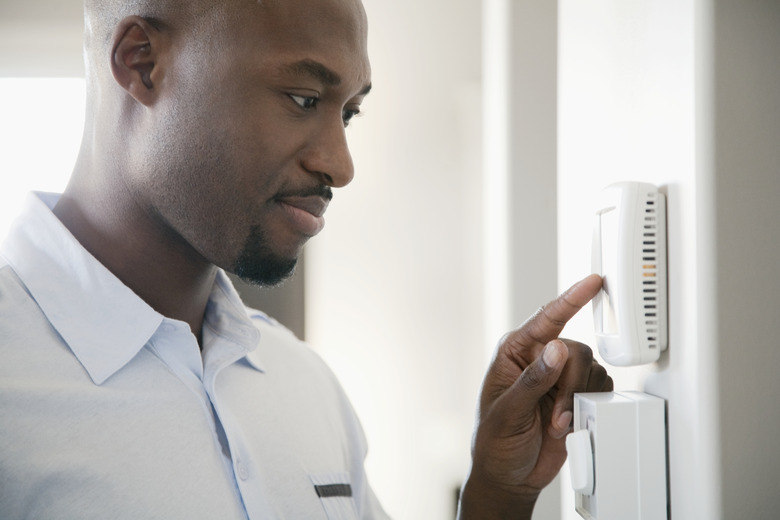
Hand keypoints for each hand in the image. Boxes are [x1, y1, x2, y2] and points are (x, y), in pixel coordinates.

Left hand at [458, 274, 612, 518]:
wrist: (509, 476)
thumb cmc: (495, 442)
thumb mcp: (509, 411)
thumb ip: (534, 379)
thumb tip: (556, 348)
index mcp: (514, 352)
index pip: (546, 319)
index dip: (571, 298)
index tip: (592, 282)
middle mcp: (539, 359)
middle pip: (575, 349)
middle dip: (570, 383)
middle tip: (556, 412)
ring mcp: (558, 378)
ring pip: (589, 368)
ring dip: (576, 399)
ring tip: (555, 422)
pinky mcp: (574, 396)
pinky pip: (598, 387)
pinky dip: (588, 406)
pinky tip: (567, 422)